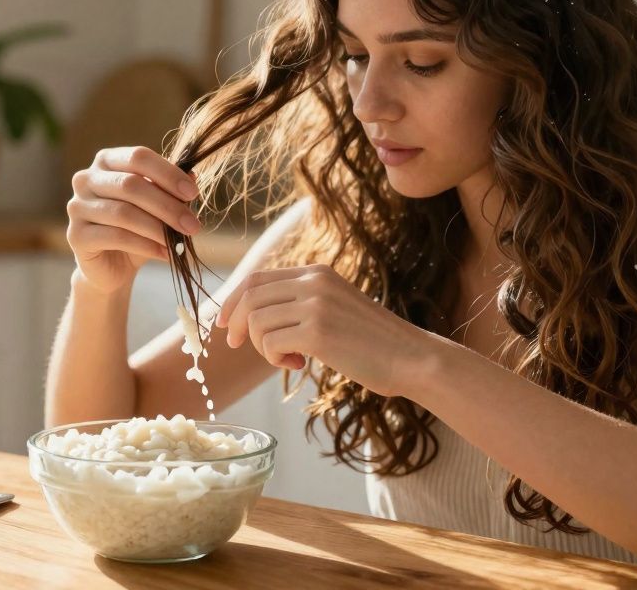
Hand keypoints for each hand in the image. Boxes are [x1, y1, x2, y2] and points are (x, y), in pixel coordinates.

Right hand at [66, 146, 201, 293]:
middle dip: (167, 206)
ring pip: (124, 213)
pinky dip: (146, 246)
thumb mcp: (157, 206)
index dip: (167, 173)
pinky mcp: (76, 235)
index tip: (193, 193)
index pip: (138, 157)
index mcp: (106, 161)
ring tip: (180, 242)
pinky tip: (165, 253)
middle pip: (131, 185)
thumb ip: (170, 188)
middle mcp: (86, 179)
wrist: (113, 266)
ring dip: (158, 229)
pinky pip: (116, 237)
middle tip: (193, 225)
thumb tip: (192, 175)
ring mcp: (76, 206)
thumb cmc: (138, 228)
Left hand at [215, 263, 434, 395]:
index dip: (233, 301)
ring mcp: (316, 305)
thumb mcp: (334, 307)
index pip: (257, 278)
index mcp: (316, 272)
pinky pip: (271, 343)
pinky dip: (275, 359)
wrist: (411, 357)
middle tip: (237, 345)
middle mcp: (314, 282)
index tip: (224, 324)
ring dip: (262, 347)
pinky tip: (298, 364)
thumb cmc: (372, 342)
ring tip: (287, 358)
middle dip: (236, 324)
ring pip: (257, 322)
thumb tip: (253, 315)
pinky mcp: (317, 332)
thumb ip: (301, 303)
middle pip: (249, 297)